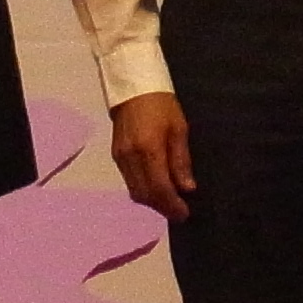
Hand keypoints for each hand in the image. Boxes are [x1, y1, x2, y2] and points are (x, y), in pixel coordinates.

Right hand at [110, 92, 195, 221]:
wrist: (133, 88)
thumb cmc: (162, 105)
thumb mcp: (179, 130)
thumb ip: (181, 161)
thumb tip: (187, 188)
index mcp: (149, 149)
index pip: (160, 188)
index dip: (172, 205)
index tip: (184, 214)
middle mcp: (131, 157)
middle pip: (144, 195)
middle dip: (162, 207)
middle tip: (178, 212)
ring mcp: (120, 157)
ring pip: (134, 191)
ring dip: (152, 201)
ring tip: (169, 202)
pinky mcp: (116, 155)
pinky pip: (129, 181)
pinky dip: (142, 190)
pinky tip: (155, 188)